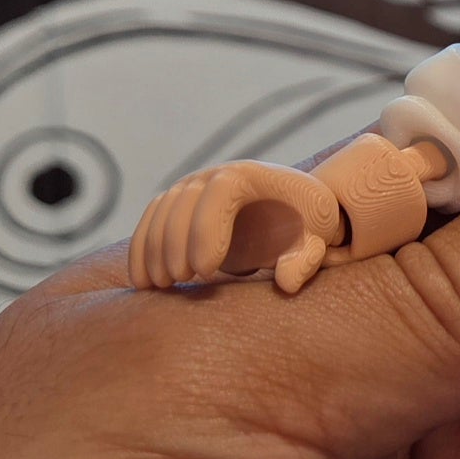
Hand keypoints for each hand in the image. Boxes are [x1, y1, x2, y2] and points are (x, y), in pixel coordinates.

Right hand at [129, 160, 342, 294]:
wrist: (289, 210)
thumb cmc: (307, 224)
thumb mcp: (318, 238)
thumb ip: (308, 257)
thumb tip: (287, 282)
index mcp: (253, 175)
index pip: (221, 189)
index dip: (207, 228)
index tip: (207, 270)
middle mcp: (216, 173)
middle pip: (184, 199)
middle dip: (176, 242)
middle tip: (182, 279)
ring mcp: (193, 186)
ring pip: (161, 210)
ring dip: (154, 248)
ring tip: (162, 284)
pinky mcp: (177, 203)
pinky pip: (150, 220)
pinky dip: (141, 249)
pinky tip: (142, 282)